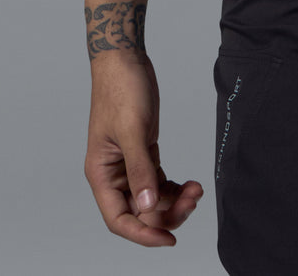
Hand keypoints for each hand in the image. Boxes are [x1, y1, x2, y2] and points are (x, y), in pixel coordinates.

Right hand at [85, 53, 204, 246]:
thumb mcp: (132, 129)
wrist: (125, 58)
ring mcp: (129, 163)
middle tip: (193, 202)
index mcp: (102, 173)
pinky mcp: (143, 151)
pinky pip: (159, 181)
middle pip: (140, 211)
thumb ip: (140, 169)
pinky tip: (190, 183)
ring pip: (152, 198)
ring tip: (196, 189)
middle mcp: (114, 173)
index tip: (168, 239)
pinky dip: (175, 187)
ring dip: (174, 200)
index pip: (119, 218)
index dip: (142, 233)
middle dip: (167, 212)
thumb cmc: (121, 88)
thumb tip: (148, 204)